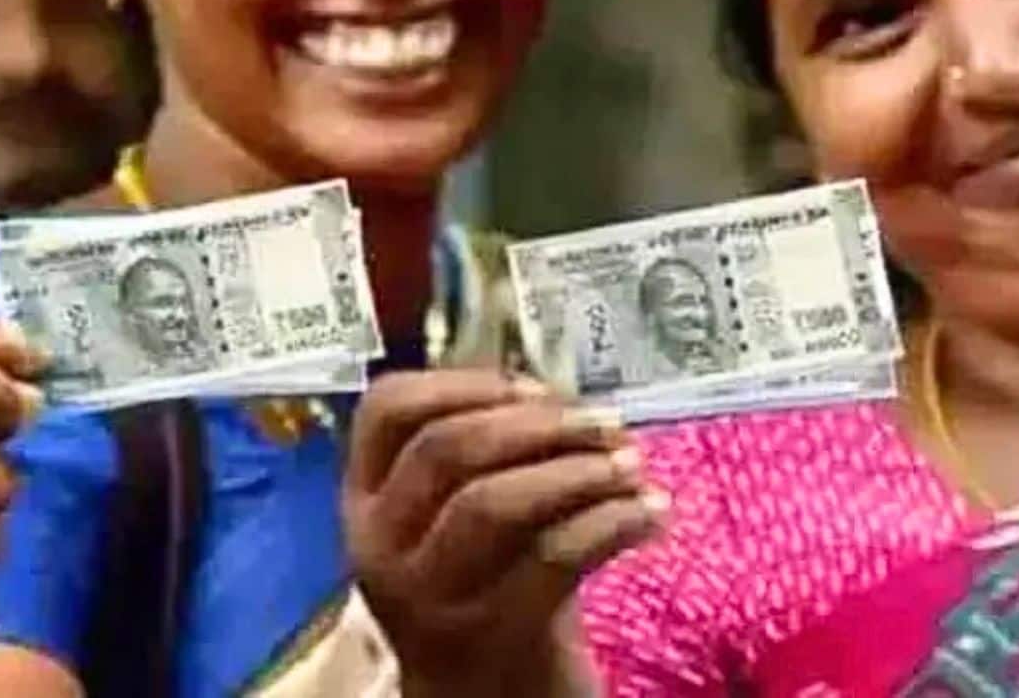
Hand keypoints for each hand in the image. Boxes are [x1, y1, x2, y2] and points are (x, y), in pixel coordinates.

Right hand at [343, 370, 667, 697]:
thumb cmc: (489, 586)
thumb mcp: (463, 517)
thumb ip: (493, 452)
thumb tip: (564, 393)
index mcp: (367, 498)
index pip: (386, 409)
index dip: (463, 382)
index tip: (535, 387)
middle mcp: (382, 544)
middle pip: (447, 448)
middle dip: (538, 422)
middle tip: (605, 422)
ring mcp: (429, 596)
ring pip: (494, 502)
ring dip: (577, 470)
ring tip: (633, 464)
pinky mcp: (490, 636)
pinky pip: (554, 557)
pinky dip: (613, 522)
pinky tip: (651, 513)